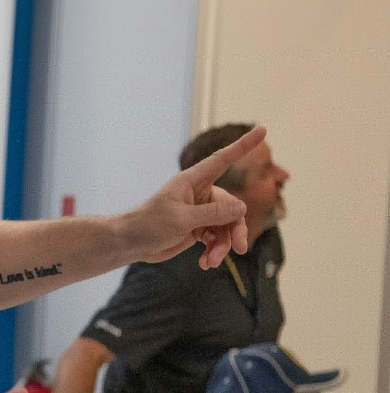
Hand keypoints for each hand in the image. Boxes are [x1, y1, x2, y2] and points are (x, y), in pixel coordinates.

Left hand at [124, 125, 263, 268]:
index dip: (244, 145)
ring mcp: (200, 211)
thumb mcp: (181, 219)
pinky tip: (205, 263)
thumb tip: (242, 207)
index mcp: (193, 181)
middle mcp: (200, 193)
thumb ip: (213, 214)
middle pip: (232, 206)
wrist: (130, 244)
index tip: (263, 129)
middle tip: (240, 248)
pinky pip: (216, 238)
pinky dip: (214, 250)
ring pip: (226, 226)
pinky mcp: (197, 228)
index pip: (223, 159)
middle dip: (235, 228)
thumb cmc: (149, 225)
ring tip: (211, 261)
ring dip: (223, 245)